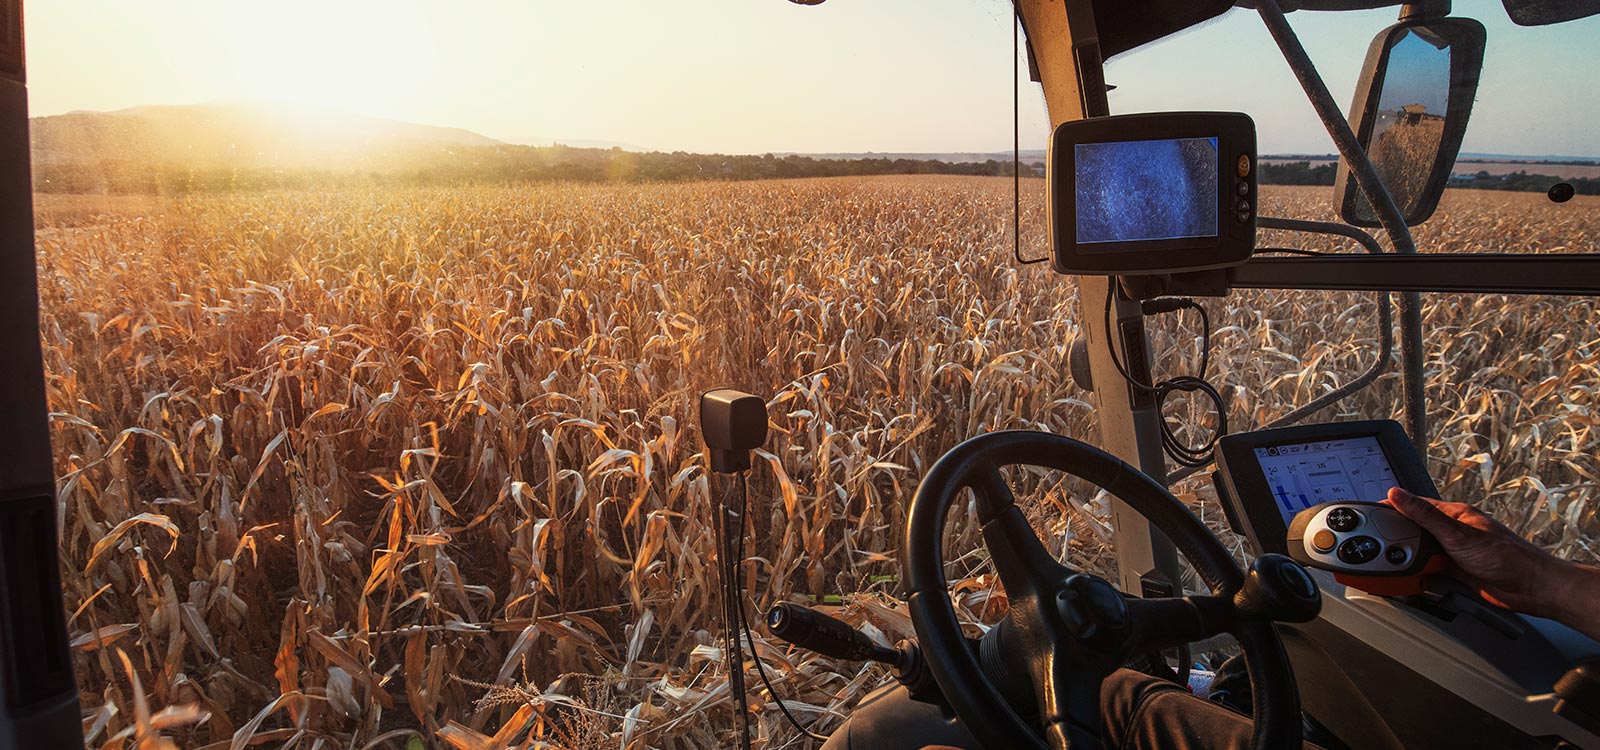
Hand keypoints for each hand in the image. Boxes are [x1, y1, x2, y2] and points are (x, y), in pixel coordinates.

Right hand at [1383, 488, 1570, 618]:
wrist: (1531, 589)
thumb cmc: (1507, 557)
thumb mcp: (1458, 533)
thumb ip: (1425, 515)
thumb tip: (1398, 494)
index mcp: (1453, 515)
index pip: (1413, 506)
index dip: (1389, 508)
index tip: (1366, 513)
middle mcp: (1451, 532)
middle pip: (1412, 531)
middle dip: (1394, 538)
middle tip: (1373, 545)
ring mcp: (1453, 553)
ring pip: (1418, 553)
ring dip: (1406, 560)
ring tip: (1391, 566)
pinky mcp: (1455, 573)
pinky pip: (1427, 572)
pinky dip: (1417, 576)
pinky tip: (1411, 580)